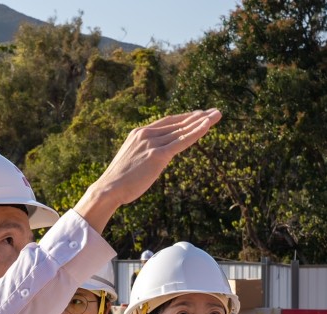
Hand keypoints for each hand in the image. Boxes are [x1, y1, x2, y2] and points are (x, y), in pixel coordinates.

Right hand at [75, 109, 221, 232]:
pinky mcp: (158, 155)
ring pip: (182, 130)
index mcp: (139, 134)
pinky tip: (207, 126)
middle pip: (177, 122)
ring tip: (217, 115)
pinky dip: (196, 132)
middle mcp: (146, 134)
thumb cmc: (119, 181)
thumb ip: (144, 157)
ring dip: (202, 121)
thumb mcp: (132, 162)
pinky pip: (182, 141)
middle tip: (214, 111)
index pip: (167, 123)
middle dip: (198, 117)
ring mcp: (152, 143)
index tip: (198, 116)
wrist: (109, 188)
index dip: (184, 118)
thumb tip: (152, 162)